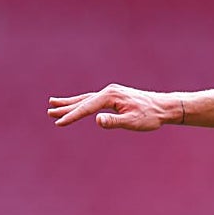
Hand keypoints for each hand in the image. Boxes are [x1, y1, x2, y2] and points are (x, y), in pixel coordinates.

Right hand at [48, 84, 177, 130]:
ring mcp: (112, 92)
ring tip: (54, 104)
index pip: (87, 107)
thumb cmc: (150, 116)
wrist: (164, 107)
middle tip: (49, 111)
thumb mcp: (133, 122)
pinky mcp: (115, 96)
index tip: (58, 122)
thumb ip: (114, 122)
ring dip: (71, 102)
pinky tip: (78, 105)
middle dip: (66, 107)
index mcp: (111, 96)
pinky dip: (83, 102)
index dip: (72, 116)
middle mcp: (109, 91)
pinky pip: (94, 99)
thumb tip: (97, 120)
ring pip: (86, 98)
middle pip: (83, 100)